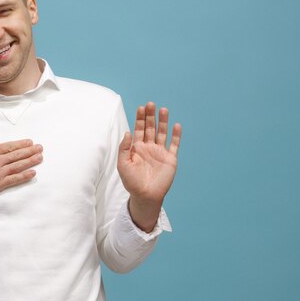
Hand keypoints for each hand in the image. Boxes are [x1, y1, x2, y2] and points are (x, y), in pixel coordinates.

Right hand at [0, 122, 42, 231]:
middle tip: (40, 148)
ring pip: (18, 165)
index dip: (21, 144)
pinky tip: (33, 173)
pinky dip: (24, 176)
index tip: (30, 142)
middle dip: (30, 151)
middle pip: (17, 154)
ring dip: (31, 161)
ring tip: (40, 157)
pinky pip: (15, 179)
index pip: (9, 146)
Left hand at [117, 102, 181, 231]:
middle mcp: (149, 147)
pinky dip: (176, 135)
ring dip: (163, 122)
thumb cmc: (132, 182)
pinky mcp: (170, 159)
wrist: (145, 196)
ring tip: (163, 110)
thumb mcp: (122, 164)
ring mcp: (160, 152)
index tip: (141, 107)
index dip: (139, 118)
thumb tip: (128, 132)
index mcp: (137, 148)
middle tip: (151, 104)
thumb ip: (124, 148)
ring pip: (162, 133)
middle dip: (150, 116)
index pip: (138, 129)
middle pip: (150, 128)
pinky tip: (177, 125)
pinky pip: (174, 145)